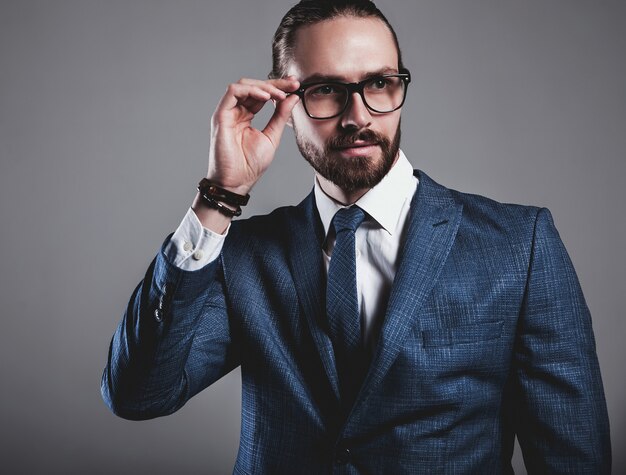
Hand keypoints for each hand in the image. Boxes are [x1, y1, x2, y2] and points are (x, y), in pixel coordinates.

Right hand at [207, 77, 299, 193]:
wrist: (237, 182)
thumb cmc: (250, 165)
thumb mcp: (272, 136)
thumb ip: (280, 116)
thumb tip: (292, 98)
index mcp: (246, 116)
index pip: (261, 94)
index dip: (278, 87)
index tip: (295, 85)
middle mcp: (235, 112)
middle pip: (253, 86)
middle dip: (275, 83)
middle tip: (293, 84)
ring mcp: (227, 113)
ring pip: (243, 85)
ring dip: (264, 86)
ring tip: (280, 94)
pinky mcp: (221, 115)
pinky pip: (233, 92)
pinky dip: (251, 90)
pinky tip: (266, 97)